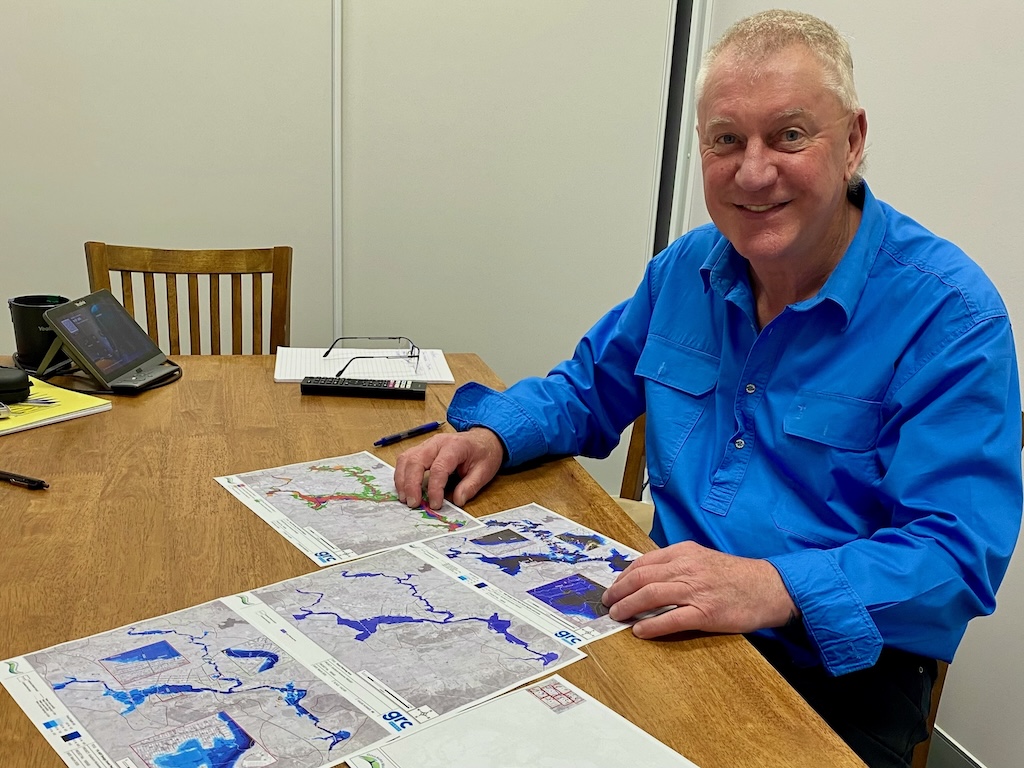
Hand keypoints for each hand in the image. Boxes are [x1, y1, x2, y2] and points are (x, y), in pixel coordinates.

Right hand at [393, 427, 503, 509]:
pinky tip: (404, 489)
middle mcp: (437, 442)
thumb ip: (471, 486)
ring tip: (405, 498)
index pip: (438, 468)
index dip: (434, 488)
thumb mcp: (484, 471)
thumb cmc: (483, 454)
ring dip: (402, 479)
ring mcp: (427, 444)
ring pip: (406, 459)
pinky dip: (401, 474)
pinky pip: (406, 459)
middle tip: (413, 503)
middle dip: (411, 484)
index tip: (435, 504)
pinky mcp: (421, 449)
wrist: (483, 439)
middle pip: (416, 460)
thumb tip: (457, 501)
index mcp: (455, 446)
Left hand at [601, 541, 797, 638]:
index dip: (623, 577)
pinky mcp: (706, 613)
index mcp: (684, 552)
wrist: (769, 587)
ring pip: (651, 596)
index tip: (614, 587)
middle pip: (642, 578)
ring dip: (629, 607)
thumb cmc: (735, 576)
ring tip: (617, 616)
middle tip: (608, 603)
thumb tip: (648, 578)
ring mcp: (696, 590)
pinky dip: (652, 626)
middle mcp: (687, 568)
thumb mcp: (703, 558)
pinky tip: (640, 631)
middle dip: (619, 592)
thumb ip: (677, 564)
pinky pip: (672, 619)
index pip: (644, 563)